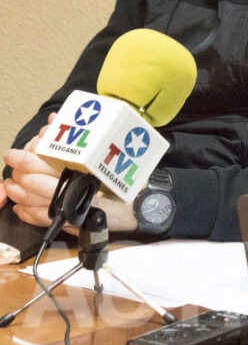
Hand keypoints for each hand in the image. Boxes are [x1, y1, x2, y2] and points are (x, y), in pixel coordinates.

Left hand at [3, 112, 137, 232]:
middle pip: (34, 181)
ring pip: (33, 201)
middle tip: (12, 163)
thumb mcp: (106, 151)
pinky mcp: (70, 223)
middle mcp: (76, 190)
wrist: (138, 208)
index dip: (24, 158)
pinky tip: (20, 206)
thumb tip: (53, 120)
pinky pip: (41, 219)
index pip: (43, 163)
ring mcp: (72, 208)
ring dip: (18, 193)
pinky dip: (27, 213)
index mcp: (84, 170)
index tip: (14, 153)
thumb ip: (78, 135)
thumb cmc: (126, 179)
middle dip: (19, 172)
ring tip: (11, 185)